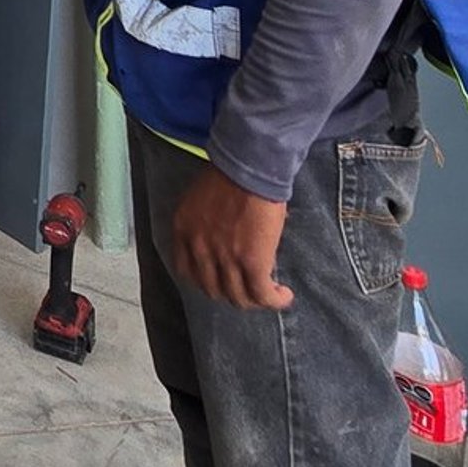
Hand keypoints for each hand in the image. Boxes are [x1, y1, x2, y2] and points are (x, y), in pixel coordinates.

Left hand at [171, 164, 293, 309]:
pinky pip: (262, 294)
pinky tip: (284, 295)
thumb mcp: (201, 198)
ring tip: (268, 294)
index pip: (187, 270)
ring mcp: (225, 258)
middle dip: (230, 292)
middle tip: (246, 288)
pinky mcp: (252, 263)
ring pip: (238, 297)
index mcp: (184, 230)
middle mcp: (200, 248)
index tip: (219, 279)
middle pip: (212, 289)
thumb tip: (227, 234)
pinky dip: (274, 300)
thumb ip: (206, 222)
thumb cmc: (230, 172)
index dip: (205, 280)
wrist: (249, 166)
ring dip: (254, 300)